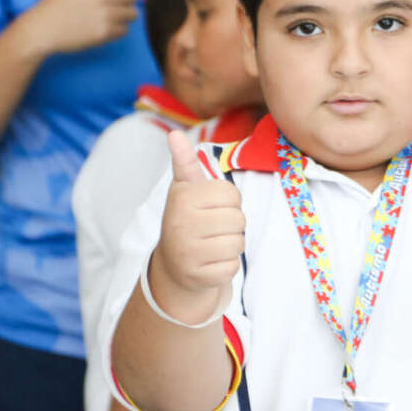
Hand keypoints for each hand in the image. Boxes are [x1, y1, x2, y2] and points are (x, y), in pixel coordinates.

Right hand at [23, 0, 136, 54]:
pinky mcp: (105, 33)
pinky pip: (124, 30)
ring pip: (132, 14)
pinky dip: (118, 30)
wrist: (43, 27)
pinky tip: (106, 29)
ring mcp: (106, 15)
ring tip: (112, 19)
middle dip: (127, 1)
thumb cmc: (54, 3)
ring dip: (124, 16)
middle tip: (118, 7)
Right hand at [152, 131, 244, 319]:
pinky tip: (210, 262)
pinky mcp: (199, 276)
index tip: (212, 207)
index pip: (232, 195)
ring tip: (212, 244)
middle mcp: (181, 224)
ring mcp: (188, 252)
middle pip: (238, 220)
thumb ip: (185, 162)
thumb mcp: (185, 190)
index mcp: (182, 198)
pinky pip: (232, 267)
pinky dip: (226, 266)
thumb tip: (174, 134)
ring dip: (231, 245)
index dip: (228, 202)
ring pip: (238, 244)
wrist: (173, 265)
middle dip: (232, 225)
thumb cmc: (188, 219)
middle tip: (212, 228)